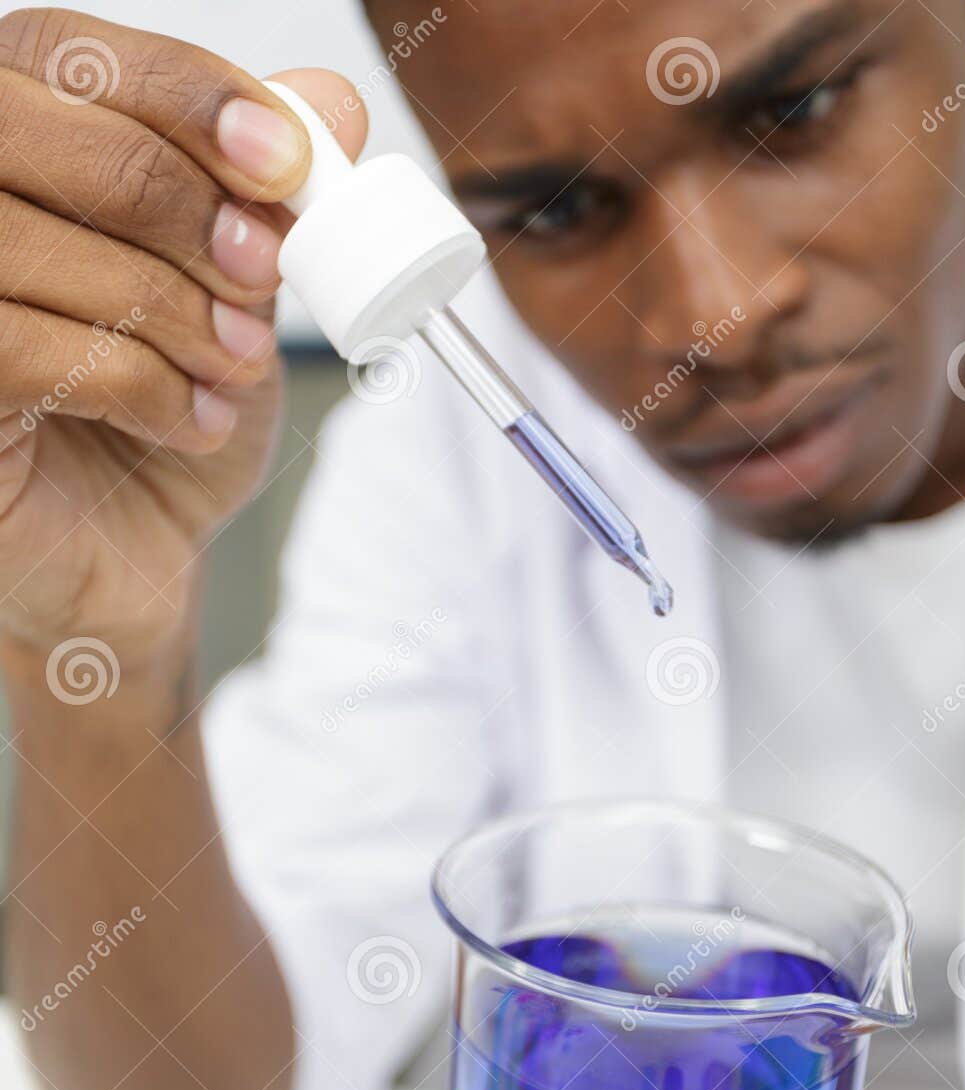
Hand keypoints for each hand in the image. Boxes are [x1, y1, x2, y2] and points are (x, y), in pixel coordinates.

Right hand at [0, 9, 364, 670]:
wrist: (139, 552)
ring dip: (170, 308)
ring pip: (33, 241)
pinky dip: (137, 383)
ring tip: (235, 367)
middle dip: (181, 204)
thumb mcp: (242, 293)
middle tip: (263, 274)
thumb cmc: (171, 408)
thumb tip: (327, 103)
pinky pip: (22, 348)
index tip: (285, 162)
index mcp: (22, 132)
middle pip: (46, 131)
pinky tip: (192, 417)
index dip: (188, 96)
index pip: (78, 55)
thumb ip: (272, 192)